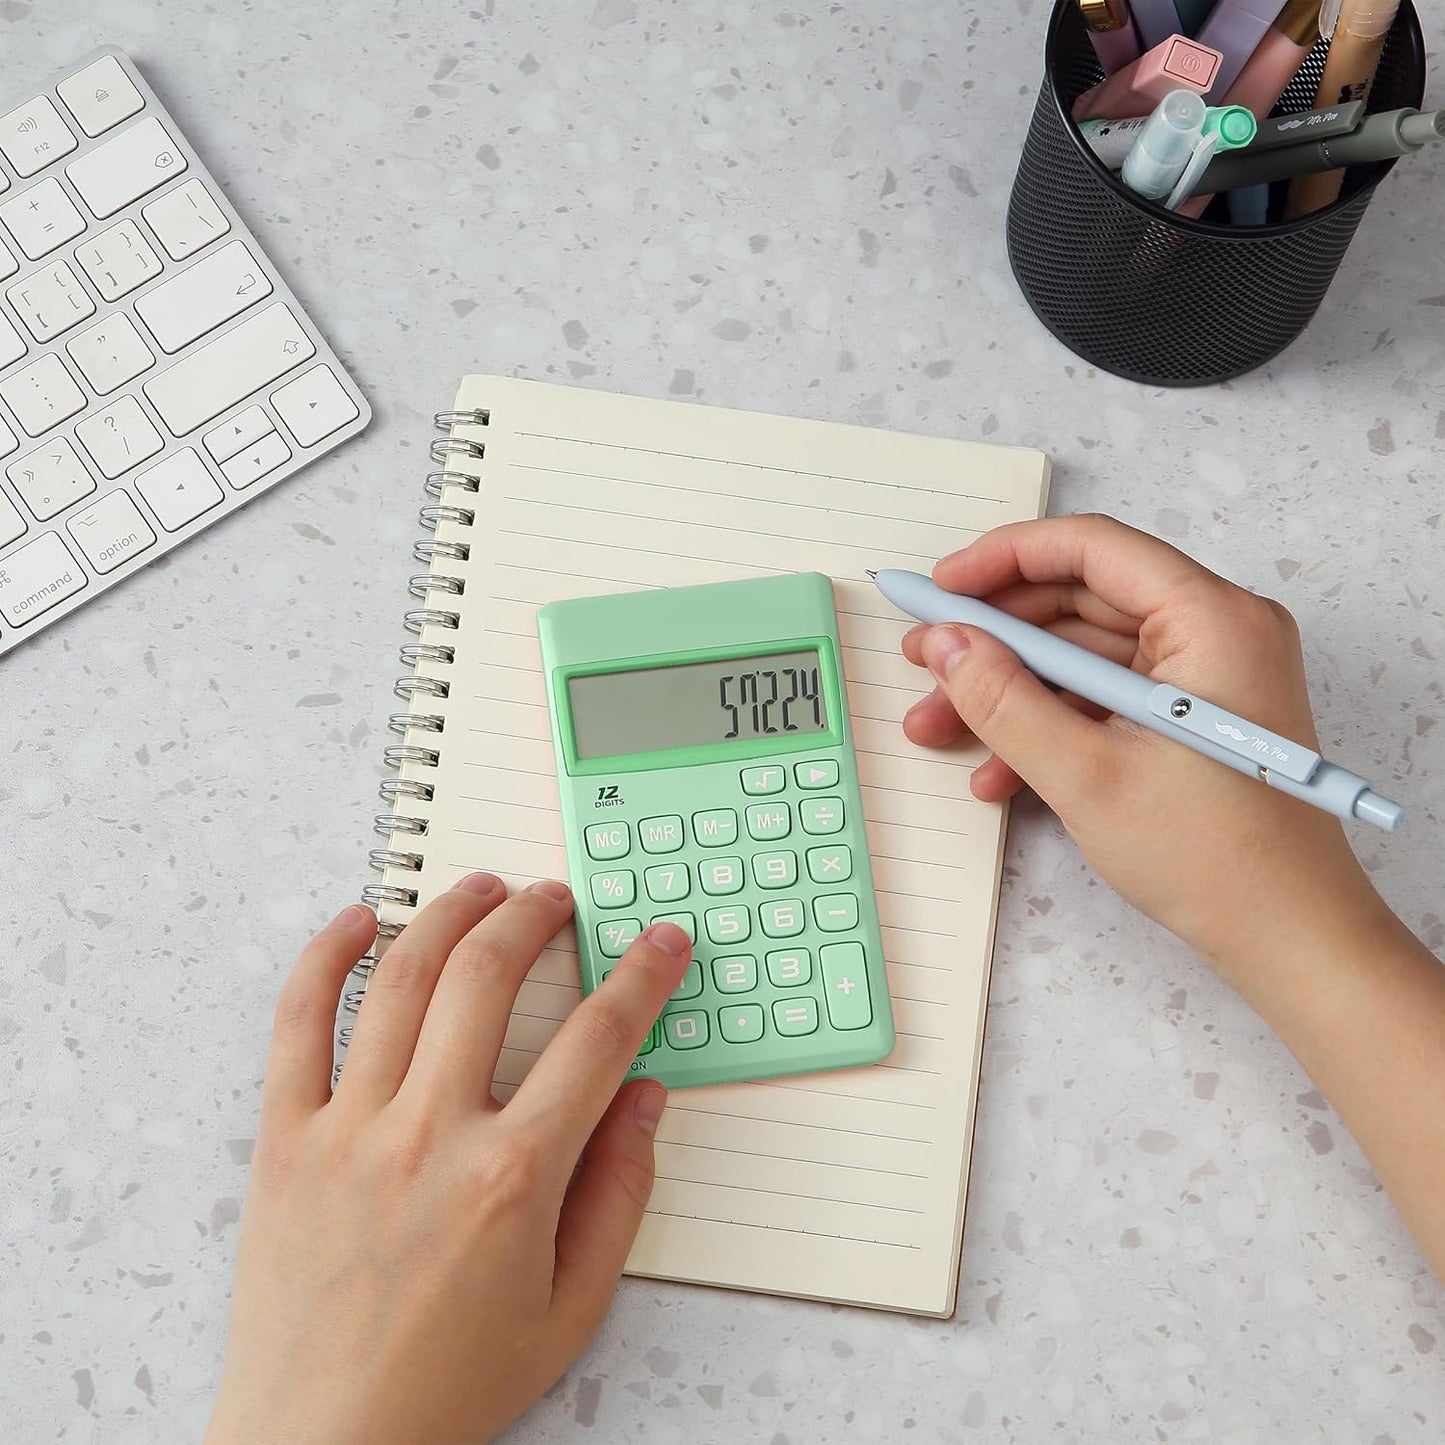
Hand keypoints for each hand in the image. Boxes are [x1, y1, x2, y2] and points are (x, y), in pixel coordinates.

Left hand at [206, 876, 691, 1444]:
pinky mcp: (285, 1141)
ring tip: (483, 890)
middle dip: (536, 916)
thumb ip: (619, 1192)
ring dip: (451, 915)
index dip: (642, 977)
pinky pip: (298, 1024)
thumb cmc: (450, 1385)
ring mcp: (350, 1131)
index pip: (599, 1040)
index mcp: (512, 1180)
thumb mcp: (571, 1307)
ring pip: (404, 980)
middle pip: (491, 977)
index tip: (660, 942)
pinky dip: (326, 958)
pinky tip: (359, 921)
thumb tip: (646, 1095)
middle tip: (557, 899)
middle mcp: (430, 1137)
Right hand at [901, 514, 1392, 987]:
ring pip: (1082, 653)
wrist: (1287, 937)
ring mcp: (1204, 676)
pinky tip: (995, 768)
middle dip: (994, 636)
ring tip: (939, 723)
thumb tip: (947, 644)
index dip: (1003, 559)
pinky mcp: (1189, 716)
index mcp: (1211, 620)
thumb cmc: (1218, 860)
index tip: (941, 588)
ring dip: (1009, 687)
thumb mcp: (1086, 775)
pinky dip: (1048, 720)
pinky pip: (1103, 695)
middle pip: (1080, 600)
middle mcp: (1216, 631)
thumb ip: (1003, 700)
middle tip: (927, 658)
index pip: (1091, 549)